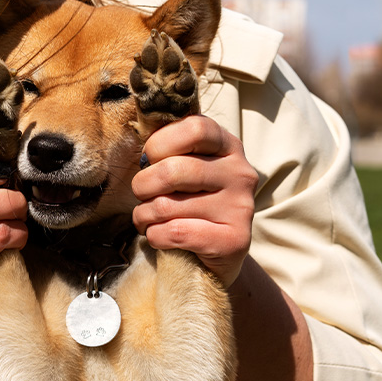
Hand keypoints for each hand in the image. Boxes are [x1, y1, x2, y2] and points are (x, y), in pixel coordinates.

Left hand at [131, 115, 256, 286]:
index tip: (149, 159)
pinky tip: (159, 235)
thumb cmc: (191, 201)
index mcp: (228, 146)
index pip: (194, 128)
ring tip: (147, 218)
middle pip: (173, 170)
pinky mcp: (234, 241)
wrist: (218, 252)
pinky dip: (155, 236)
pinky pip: (174, 233)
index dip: (160, 142)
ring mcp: (240, 208)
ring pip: (166, 205)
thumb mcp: (187, 165)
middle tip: (141, 194)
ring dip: (144, 215)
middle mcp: (240, 173)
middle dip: (143, 185)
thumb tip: (141, 129)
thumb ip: (170, 146)